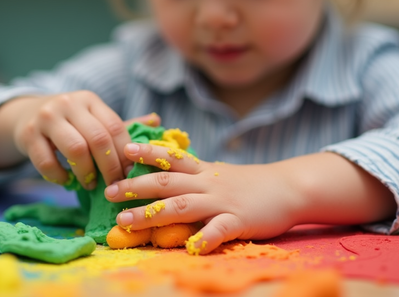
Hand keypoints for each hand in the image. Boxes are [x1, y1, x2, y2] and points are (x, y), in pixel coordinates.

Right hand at [12, 91, 159, 188]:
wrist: (26, 114)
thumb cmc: (69, 122)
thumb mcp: (93, 117)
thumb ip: (121, 125)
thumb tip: (157, 121)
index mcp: (90, 99)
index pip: (115, 126)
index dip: (125, 153)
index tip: (130, 173)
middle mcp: (68, 104)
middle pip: (98, 139)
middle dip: (109, 167)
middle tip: (113, 186)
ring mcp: (46, 117)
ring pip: (75, 149)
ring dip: (86, 173)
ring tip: (90, 184)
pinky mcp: (27, 134)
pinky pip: (47, 162)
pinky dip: (60, 177)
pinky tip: (66, 181)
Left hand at [103, 143, 301, 253]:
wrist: (289, 188)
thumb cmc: (251, 184)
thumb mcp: (220, 173)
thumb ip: (195, 175)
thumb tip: (166, 177)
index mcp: (204, 171)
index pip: (171, 157)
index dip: (147, 152)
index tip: (124, 150)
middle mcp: (208, 183)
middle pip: (166, 181)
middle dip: (135, 186)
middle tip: (109, 191)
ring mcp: (222, 202)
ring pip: (182, 205)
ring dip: (151, 213)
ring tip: (126, 221)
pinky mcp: (238, 220)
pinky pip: (218, 230)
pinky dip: (203, 238)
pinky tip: (190, 248)